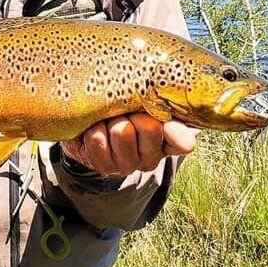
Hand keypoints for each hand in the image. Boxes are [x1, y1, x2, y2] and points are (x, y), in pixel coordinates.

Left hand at [60, 113, 197, 176]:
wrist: (84, 124)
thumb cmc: (117, 108)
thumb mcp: (138, 101)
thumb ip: (156, 100)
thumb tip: (174, 112)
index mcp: (166, 138)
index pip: (183, 141)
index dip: (175, 131)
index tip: (166, 122)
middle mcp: (151, 155)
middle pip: (150, 127)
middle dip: (132, 112)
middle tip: (123, 111)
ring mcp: (128, 164)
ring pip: (123, 132)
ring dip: (111, 120)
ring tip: (108, 120)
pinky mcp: (104, 166)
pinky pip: (99, 139)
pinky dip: (94, 129)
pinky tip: (95, 130)